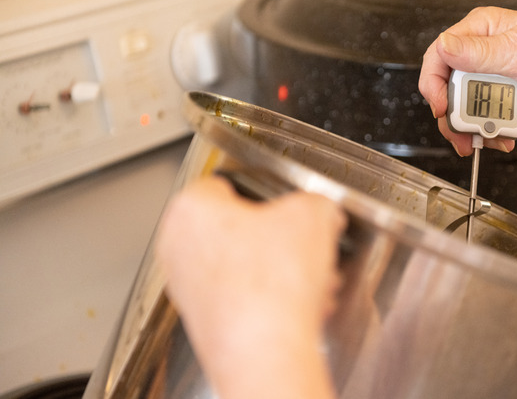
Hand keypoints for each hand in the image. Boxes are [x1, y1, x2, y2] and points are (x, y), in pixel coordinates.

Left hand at [155, 176, 343, 398]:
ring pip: (245, 266)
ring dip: (282, 271)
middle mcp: (178, 249)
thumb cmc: (271, 287)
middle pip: (238, 229)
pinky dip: (274, 300)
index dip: (265, 191)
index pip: (225, 182)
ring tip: (314, 281)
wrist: (266, 354)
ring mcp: (188, 290)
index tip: (285, 203)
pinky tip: (303, 307)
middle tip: (307, 243)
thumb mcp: (312, 215)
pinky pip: (244, 299)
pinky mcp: (206, 324)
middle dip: (279, 238)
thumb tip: (318, 211)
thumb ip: (314, 202)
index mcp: (190, 209)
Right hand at [419, 6, 516, 158]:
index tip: (441, 106)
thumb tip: (444, 47)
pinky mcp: (506, 97)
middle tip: (463, 135)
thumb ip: (476, 52)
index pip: (440, 54)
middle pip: (450, 88)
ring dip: (476, 129)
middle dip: (455, 116)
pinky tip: (509, 134)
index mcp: (481, 30)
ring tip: (491, 139)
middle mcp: (483, 52)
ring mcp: (494, 76)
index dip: (433, 83)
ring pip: (467, 108)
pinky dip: (495, 131)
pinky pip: (488, 118)